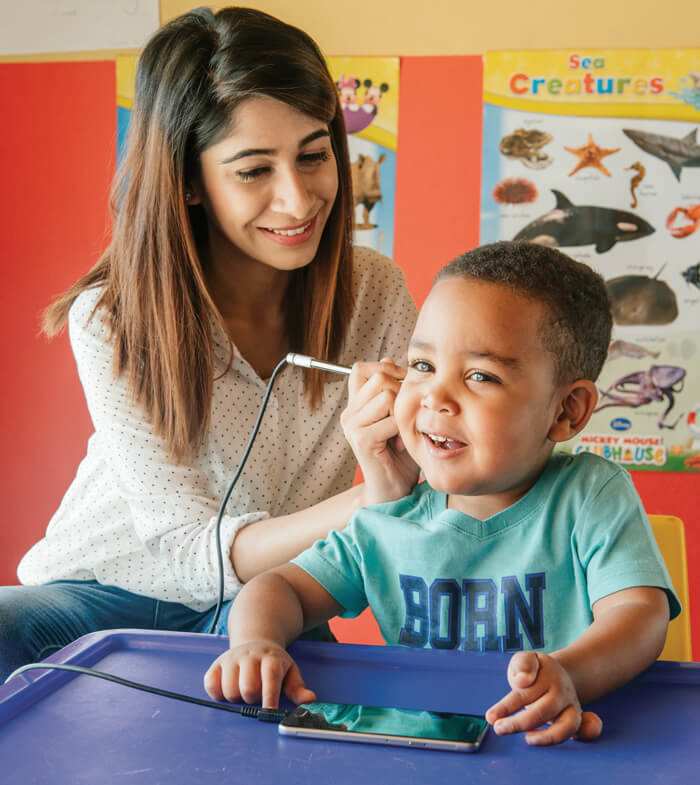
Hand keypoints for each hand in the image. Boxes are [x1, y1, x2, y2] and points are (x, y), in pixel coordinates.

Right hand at [203, 639, 315, 708]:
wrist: (256, 640)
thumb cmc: (274, 663)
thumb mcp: (290, 672)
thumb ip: (298, 688)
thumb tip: (309, 700)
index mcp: (270, 658)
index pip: (270, 678)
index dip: (270, 697)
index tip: (270, 712)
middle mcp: (249, 656)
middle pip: (248, 688)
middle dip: (253, 699)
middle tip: (257, 695)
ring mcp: (231, 659)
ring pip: (229, 689)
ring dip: (237, 698)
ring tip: (245, 691)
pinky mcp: (216, 664)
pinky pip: (210, 684)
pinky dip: (217, 693)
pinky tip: (227, 689)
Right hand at [340, 358, 418, 504]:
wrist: (392, 490)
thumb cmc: (399, 455)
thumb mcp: (398, 416)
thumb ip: (392, 390)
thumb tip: (388, 359)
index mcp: (355, 405)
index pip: (361, 369)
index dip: (385, 369)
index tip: (402, 385)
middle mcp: (349, 413)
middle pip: (379, 378)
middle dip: (400, 391)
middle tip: (404, 416)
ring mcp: (352, 426)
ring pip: (386, 395)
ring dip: (402, 413)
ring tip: (400, 432)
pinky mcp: (361, 439)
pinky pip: (391, 419)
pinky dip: (402, 430)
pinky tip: (399, 444)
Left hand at [485, 651, 602, 745]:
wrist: (557, 673)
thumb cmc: (534, 670)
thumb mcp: (525, 659)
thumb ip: (522, 665)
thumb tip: (522, 680)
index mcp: (548, 673)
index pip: (525, 692)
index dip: (506, 707)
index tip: (491, 717)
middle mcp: (562, 691)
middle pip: (543, 711)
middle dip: (519, 723)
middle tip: (499, 728)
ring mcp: (572, 706)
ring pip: (567, 726)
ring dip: (547, 737)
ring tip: (528, 739)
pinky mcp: (578, 719)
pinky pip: (588, 729)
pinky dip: (588, 734)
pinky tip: (568, 738)